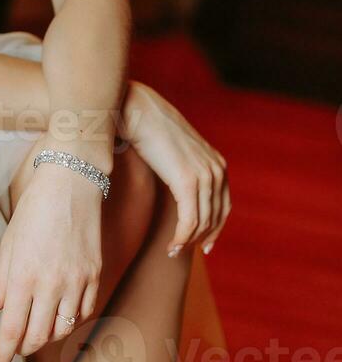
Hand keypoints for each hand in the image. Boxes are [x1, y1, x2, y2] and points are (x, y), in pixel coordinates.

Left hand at [0, 133, 103, 361]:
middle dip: (24, 347)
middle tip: (17, 346)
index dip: (4, 352)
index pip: (12, 328)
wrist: (71, 183)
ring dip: (48, 336)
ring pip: (63, 329)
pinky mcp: (95, 274)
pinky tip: (62, 315)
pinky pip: (84, 312)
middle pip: (38, 336)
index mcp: (23, 275)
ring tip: (38, 330)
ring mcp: (76, 281)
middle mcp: (51, 284)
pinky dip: (71, 320)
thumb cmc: (35, 208)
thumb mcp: (9, 242)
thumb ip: (1, 281)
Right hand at [120, 80, 230, 255]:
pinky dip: (181, 238)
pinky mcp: (187, 182)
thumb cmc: (149, 128)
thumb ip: (184, 168)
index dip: (215, 229)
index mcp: (217, 162)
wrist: (137, 111)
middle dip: (200, 238)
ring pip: (201, 223)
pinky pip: (188, 221)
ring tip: (171, 250)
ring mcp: (204, 176)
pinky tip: (170, 246)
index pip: (224, 206)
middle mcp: (216, 169)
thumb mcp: (176, 150)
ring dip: (187, 241)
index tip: (204, 246)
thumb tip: (179, 187)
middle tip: (181, 250)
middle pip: (215, 218)